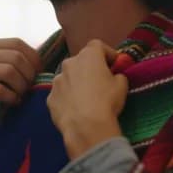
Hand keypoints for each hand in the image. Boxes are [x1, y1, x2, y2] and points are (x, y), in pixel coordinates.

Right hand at [0, 38, 40, 159]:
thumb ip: (3, 62)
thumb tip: (36, 66)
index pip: (18, 43)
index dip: (33, 58)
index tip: (37, 74)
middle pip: (17, 57)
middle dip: (29, 75)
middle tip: (30, 88)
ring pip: (10, 71)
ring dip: (21, 86)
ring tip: (20, 95)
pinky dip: (11, 97)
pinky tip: (12, 102)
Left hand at [47, 39, 128, 159]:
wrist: (86, 126)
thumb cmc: (107, 101)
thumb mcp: (122, 85)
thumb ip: (118, 75)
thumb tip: (114, 76)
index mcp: (88, 56)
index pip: (97, 45)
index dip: (107, 53)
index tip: (114, 65)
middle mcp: (69, 63)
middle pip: (81, 61)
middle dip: (90, 69)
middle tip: (100, 82)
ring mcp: (56, 81)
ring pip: (68, 78)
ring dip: (76, 83)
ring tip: (86, 99)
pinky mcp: (50, 98)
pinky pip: (61, 94)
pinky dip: (68, 98)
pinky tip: (76, 110)